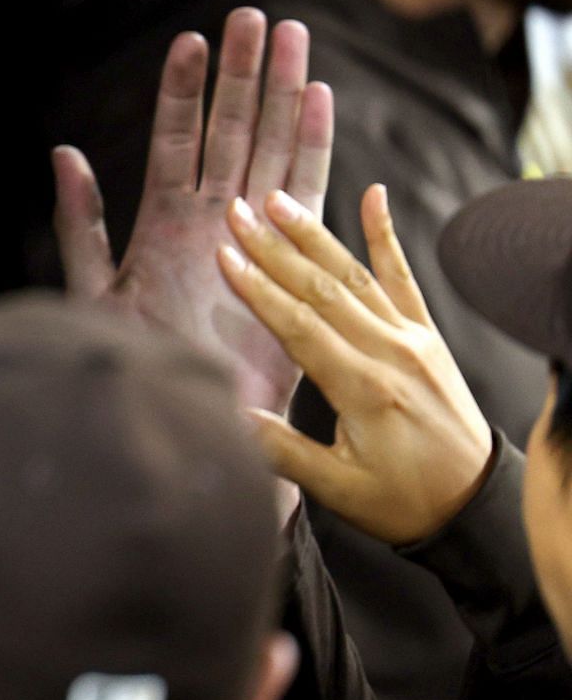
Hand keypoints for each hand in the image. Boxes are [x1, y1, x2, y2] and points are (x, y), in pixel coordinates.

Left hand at [53, 8, 333, 416]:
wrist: (190, 424)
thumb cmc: (135, 366)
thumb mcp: (93, 290)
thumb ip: (80, 224)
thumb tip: (62, 154)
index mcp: (165, 224)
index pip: (176, 141)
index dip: (183, 92)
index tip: (190, 40)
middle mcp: (213, 220)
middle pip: (231, 130)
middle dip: (241, 74)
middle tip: (251, 15)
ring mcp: (254, 235)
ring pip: (272, 147)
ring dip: (281, 93)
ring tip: (290, 36)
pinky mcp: (291, 261)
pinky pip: (308, 192)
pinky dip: (315, 144)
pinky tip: (321, 97)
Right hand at [217, 183, 495, 543]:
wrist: (475, 503)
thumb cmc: (403, 502)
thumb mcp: (339, 489)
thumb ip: (283, 451)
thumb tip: (230, 416)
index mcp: (364, 389)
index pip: (300, 326)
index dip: (258, 290)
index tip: (224, 256)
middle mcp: (390, 353)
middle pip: (322, 289)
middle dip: (274, 248)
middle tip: (237, 211)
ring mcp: (413, 339)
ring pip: (355, 275)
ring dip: (313, 234)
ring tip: (278, 200)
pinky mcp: (427, 336)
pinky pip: (405, 277)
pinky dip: (387, 236)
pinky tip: (374, 196)